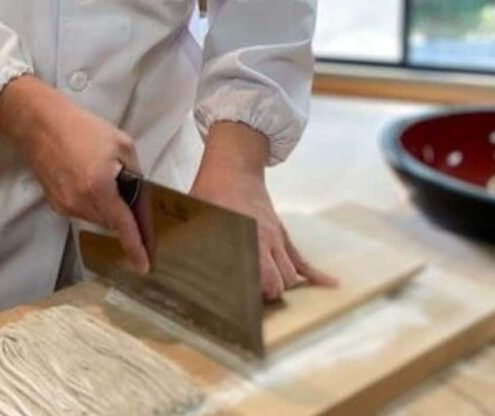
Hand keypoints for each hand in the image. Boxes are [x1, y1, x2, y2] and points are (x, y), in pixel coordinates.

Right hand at [0, 76, 148, 272]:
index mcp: (99, 187)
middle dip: (123, 214)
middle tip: (127, 190)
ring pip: (97, 218)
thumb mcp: (121, 144)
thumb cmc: (81, 128)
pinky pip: (82, 211)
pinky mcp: (56, 204)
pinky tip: (88, 180)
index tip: (143, 267)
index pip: (123, 225)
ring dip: (106, 207)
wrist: (40, 124)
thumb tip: (138, 194)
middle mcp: (80, 202)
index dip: (135, 247)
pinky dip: (92, 203)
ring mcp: (65, 205)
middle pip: (112, 222)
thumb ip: (135, 173)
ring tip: (103, 177)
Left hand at [190, 122, 336, 300]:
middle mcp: (266, 242)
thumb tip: (164, 267)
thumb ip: (186, 242)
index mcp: (246, 239)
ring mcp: (278, 239)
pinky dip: (315, 274)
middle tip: (251, 304)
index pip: (261, 279)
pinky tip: (330, 286)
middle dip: (269, 296)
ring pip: (291, 274)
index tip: (240, 308)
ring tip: (268, 297)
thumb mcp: (193, 218)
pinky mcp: (283, 236)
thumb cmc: (210, 195)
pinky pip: (302, 258)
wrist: (234, 168)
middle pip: (280, 282)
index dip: (253, 298)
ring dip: (283, 287)